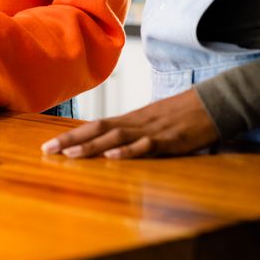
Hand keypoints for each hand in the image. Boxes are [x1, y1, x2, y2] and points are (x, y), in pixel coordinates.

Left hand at [40, 89, 220, 158]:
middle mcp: (135, 123)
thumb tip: (110, 145)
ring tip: (70, 154)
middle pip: (97, 129)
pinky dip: (128, 151)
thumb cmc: (182, 115)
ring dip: (92, 146)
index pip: (93, 127)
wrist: (213, 103)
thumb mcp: (152, 123)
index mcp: (129, 120)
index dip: (70, 136)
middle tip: (47, 150)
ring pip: (115, 137)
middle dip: (70, 140)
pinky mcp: (169, 140)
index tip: (48, 146)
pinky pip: (146, 145)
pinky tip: (113, 156)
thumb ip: (132, 134)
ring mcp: (151, 130)